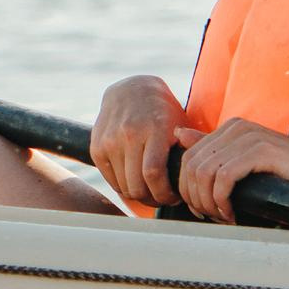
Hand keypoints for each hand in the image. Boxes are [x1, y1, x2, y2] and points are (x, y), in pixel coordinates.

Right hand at [91, 75, 188, 205]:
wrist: (132, 89)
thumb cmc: (163, 111)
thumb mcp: (180, 125)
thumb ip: (187, 150)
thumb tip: (192, 184)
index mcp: (154, 129)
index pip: (154, 174)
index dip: (164, 194)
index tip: (173, 197)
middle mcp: (129, 134)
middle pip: (137, 185)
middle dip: (153, 199)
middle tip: (162, 198)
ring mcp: (109, 140)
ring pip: (123, 186)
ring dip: (138, 195)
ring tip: (150, 190)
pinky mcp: (97, 147)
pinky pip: (111, 179)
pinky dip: (123, 187)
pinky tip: (135, 181)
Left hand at [171, 118, 288, 223]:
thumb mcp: (247, 164)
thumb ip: (214, 151)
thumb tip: (178, 135)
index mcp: (231, 128)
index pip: (189, 158)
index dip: (188, 189)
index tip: (203, 210)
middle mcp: (237, 127)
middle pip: (192, 165)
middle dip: (195, 197)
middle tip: (211, 217)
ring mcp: (250, 136)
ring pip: (204, 172)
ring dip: (208, 202)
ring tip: (223, 217)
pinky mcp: (261, 150)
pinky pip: (224, 177)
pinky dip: (222, 201)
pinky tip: (233, 214)